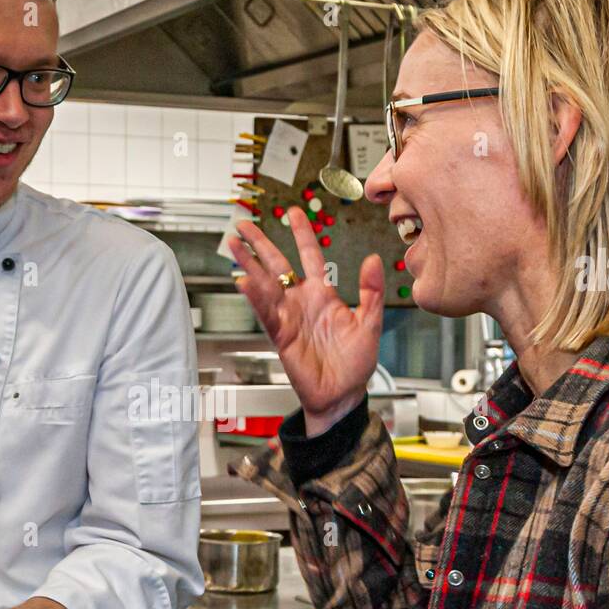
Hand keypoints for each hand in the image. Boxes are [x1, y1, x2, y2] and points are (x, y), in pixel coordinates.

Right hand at [229, 207, 382, 434]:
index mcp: (323, 295)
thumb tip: (374, 261)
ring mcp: (289, 317)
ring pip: (265, 285)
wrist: (342, 394)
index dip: (302, 234)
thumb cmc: (355, 364)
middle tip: (244, 225)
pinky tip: (243, 281)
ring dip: (249, 264)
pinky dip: (255, 297)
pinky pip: (265, 312)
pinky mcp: (281, 335)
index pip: (310, 256)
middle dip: (261, 244)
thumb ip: (372, 291)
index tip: (294, 213)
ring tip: (234, 245)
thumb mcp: (370, 323)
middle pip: (277, 266)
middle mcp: (302, 302)